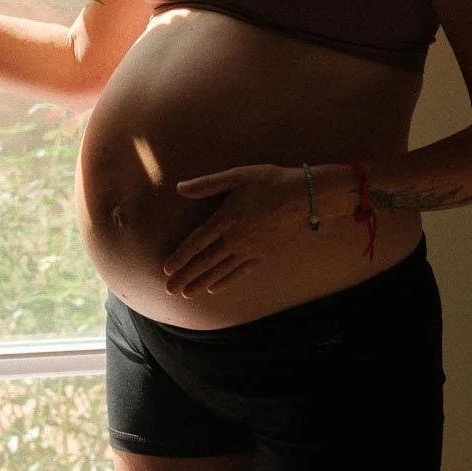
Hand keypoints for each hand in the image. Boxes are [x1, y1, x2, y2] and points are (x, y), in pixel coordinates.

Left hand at [164, 164, 311, 296]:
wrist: (305, 197)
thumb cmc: (270, 181)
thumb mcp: (238, 175)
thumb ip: (208, 184)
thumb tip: (180, 188)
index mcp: (226, 218)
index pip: (197, 242)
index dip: (181, 256)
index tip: (166, 269)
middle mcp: (235, 238)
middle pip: (205, 261)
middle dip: (185, 276)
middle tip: (169, 291)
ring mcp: (250, 249)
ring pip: (220, 271)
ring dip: (201, 283)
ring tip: (186, 294)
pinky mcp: (263, 255)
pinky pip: (240, 272)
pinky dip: (225, 282)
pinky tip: (214, 289)